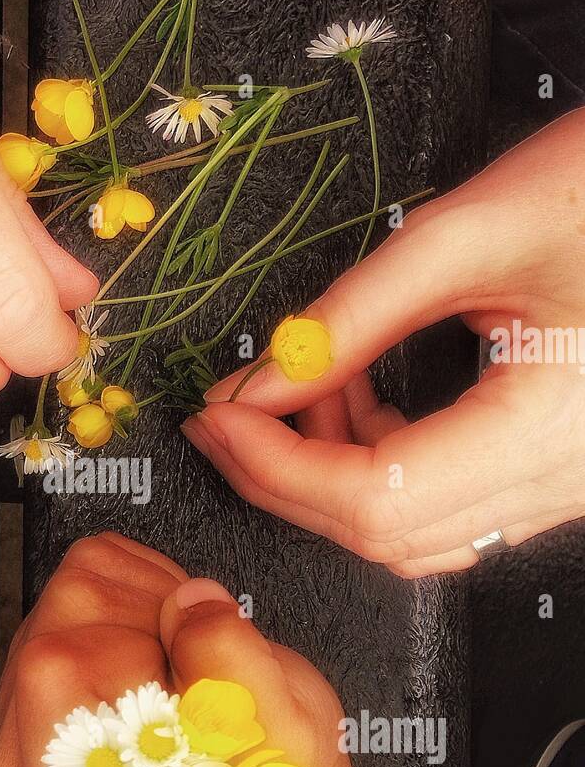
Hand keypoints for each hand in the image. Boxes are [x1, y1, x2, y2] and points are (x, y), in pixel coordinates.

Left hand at [185, 109, 584, 575]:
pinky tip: (357, 395)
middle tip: (228, 411)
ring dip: (333, 472)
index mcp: (551, 429)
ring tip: (306, 381)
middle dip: (286, 475)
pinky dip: (381, 464)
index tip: (217, 414)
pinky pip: (449, 503)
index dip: (278, 466)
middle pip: (388, 532)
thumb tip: (260, 381)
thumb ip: (350, 317)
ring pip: (415, 531)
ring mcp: (566, 487)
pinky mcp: (555, 469)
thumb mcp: (467, 234)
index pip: (379, 497)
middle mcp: (567, 481)